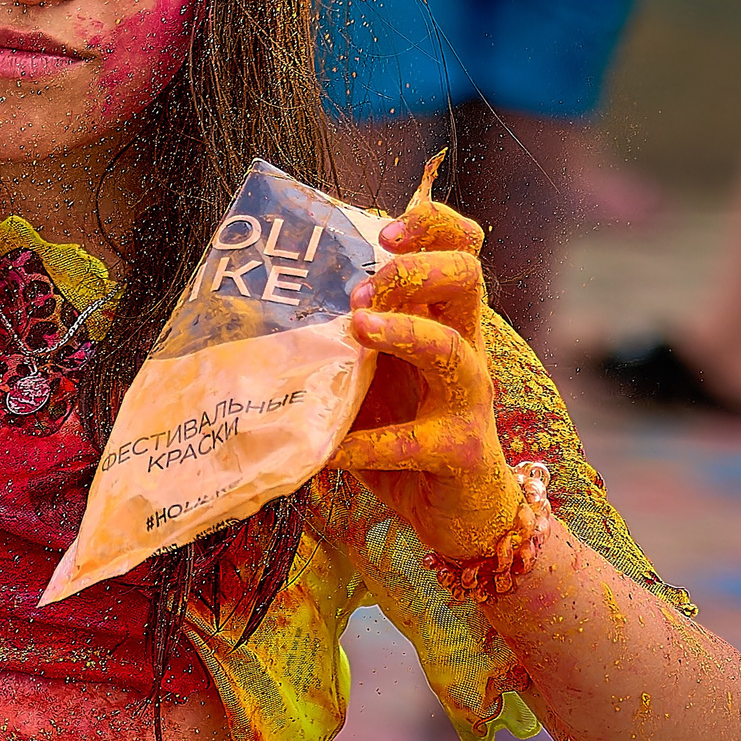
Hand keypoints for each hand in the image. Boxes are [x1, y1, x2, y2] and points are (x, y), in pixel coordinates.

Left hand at [330, 192, 521, 559]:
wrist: (462, 515)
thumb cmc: (410, 435)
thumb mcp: (379, 377)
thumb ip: (350, 338)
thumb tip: (271, 302)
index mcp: (446, 322)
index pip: (461, 248)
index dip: (433, 225)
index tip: (385, 232)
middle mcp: (467, 351)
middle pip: (468, 279)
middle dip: (417, 269)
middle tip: (366, 286)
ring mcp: (470, 402)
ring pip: (452, 351)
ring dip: (405, 334)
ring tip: (358, 327)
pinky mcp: (462, 453)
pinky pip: (417, 442)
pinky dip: (368, 444)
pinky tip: (329, 450)